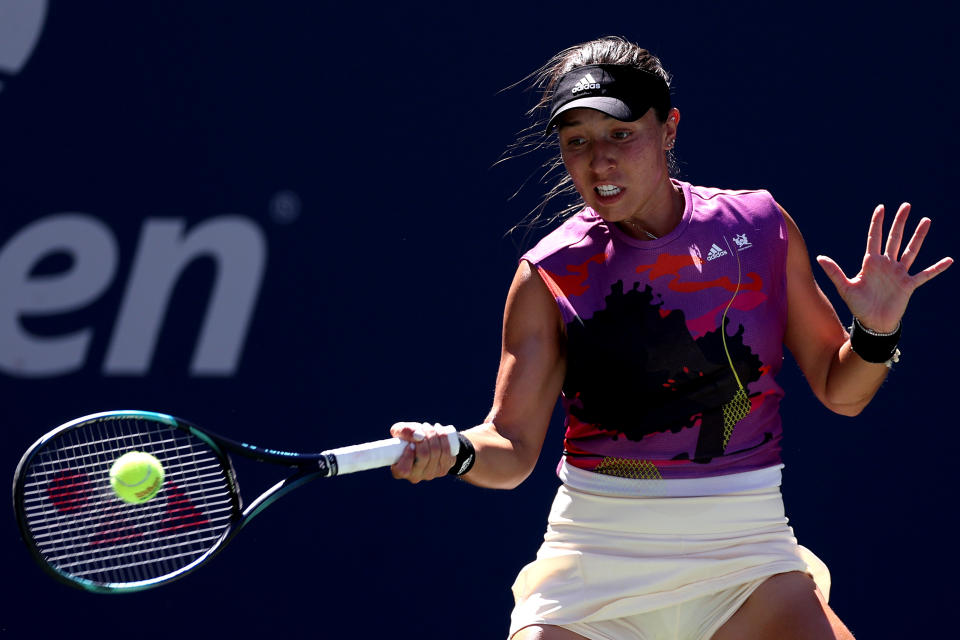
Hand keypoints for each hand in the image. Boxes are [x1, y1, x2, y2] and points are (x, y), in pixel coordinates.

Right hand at [389, 422, 456, 483]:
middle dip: (426, 437)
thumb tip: (419, 436)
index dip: (408, 456)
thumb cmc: (408, 438)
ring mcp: (430, 474)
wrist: (427, 442)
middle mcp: (415, 476)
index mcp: (400, 472)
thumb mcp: (399, 432)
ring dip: (434, 435)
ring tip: (430, 426)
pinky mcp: (443, 470)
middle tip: (424, 426)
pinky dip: (443, 438)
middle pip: (424, 456)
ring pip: (436, 452)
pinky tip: (439, 430)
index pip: (403, 470)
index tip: (410, 443)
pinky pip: (446, 452)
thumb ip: (404, 431)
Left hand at [816, 203, 952, 331]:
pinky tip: (949, 260)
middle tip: (906, 205)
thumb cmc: (858, 306)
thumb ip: (834, 272)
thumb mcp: (845, 288)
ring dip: (919, 236)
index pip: (874, 238)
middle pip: (894, 238)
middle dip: (900, 222)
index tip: (881, 207)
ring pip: (911, 250)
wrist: (873, 323)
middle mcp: (886, 264)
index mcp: (871, 263)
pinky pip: (925, 274)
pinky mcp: (909, 285)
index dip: (877, 223)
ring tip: (926, 220)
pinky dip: (936, 268)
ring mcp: (899, 273)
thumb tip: (819, 258)